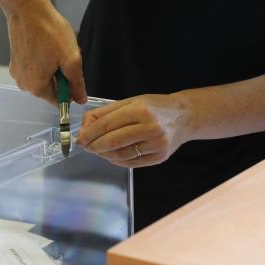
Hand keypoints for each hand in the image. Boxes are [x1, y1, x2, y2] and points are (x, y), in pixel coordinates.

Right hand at [5, 0, 86, 103]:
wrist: (27, 9)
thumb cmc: (48, 31)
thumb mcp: (71, 59)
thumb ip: (76, 83)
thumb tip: (80, 99)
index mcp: (37, 87)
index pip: (59, 101)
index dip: (70, 89)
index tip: (73, 72)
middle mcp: (24, 84)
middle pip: (50, 89)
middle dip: (60, 76)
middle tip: (63, 56)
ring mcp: (18, 73)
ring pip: (43, 77)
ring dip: (52, 67)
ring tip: (53, 48)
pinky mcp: (15, 62)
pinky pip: (34, 68)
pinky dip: (42, 60)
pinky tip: (44, 45)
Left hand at [76, 94, 193, 167]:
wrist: (184, 117)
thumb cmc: (155, 107)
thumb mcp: (131, 102)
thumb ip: (106, 112)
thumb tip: (85, 125)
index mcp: (141, 110)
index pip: (107, 124)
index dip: (90, 133)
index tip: (80, 138)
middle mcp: (150, 127)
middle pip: (113, 141)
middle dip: (94, 145)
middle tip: (85, 146)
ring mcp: (156, 144)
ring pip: (121, 155)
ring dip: (104, 154)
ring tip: (98, 149)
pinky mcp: (159, 157)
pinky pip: (131, 163)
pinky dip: (116, 160)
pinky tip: (111, 155)